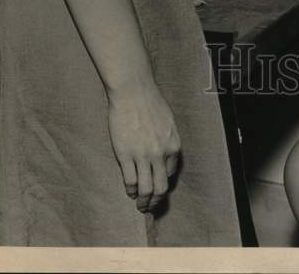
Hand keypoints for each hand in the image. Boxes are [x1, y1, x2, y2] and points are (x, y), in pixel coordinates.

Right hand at [107, 79, 181, 212]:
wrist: (133, 92)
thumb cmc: (150, 102)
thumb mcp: (169, 122)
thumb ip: (168, 142)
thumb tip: (165, 161)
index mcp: (173, 145)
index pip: (171, 173)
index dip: (164, 182)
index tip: (158, 186)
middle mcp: (160, 154)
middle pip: (160, 187)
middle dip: (156, 201)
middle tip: (151, 206)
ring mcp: (142, 156)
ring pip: (145, 189)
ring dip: (143, 202)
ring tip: (140, 206)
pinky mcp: (125, 155)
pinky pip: (130, 180)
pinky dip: (130, 190)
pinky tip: (130, 192)